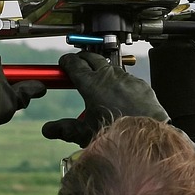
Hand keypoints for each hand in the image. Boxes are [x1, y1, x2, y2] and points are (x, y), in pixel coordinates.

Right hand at [41, 52, 168, 146]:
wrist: (146, 137)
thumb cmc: (116, 135)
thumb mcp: (85, 133)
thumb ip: (65, 129)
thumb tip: (47, 130)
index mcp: (91, 84)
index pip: (75, 64)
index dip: (66, 61)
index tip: (63, 63)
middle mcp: (109, 76)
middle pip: (92, 57)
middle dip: (83, 58)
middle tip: (77, 64)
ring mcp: (127, 78)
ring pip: (111, 66)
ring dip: (102, 69)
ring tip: (98, 81)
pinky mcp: (141, 84)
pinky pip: (127, 78)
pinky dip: (120, 81)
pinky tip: (119, 94)